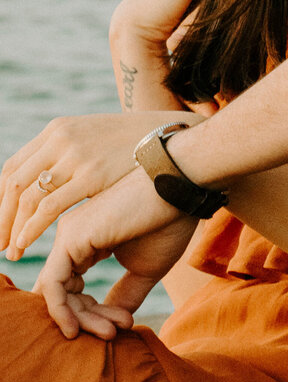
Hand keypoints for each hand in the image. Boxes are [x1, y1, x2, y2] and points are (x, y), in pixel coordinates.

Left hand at [0, 110, 202, 258]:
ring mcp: (75, 155)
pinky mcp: (91, 174)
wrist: (176, 141)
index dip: (0, 200)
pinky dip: (30, 229)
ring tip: (12, 252)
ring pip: (26, 195)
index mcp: (58, 130)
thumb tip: (52, 182)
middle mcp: (61, 138)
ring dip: (13, 228)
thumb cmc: (140, 149)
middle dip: (1, 217)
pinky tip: (24, 245)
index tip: (1, 223)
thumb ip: (72, 158)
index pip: (13, 167)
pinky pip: (48, 207)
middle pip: (12, 181)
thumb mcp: (98, 142)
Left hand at [34, 169, 196, 338]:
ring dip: (78, 320)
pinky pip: (53, 284)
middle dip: (85, 320)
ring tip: (111, 331)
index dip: (92, 314)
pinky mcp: (71, 238)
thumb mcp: (144, 269)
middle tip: (114, 333)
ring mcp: (68, 235)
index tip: (125, 324)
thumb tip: (111, 325)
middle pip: (62, 294)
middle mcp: (71, 237)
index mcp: (86, 242)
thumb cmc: (168, 223)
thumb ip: (124, 295)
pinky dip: (62, 310)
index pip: (73, 289)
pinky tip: (77, 327)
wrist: (182, 193)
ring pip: (55, 292)